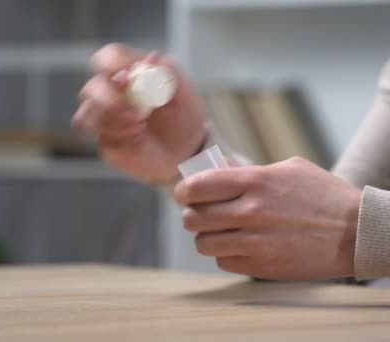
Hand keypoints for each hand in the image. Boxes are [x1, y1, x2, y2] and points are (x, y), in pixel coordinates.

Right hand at [72, 43, 206, 182]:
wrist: (186, 152)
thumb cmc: (183, 117)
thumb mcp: (184, 92)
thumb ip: (169, 72)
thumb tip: (151, 58)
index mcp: (128, 75)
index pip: (107, 57)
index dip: (111, 63)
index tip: (127, 78)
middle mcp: (111, 95)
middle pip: (91, 88)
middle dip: (108, 99)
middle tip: (134, 113)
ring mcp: (105, 119)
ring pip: (88, 115)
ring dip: (113, 122)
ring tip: (139, 129)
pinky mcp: (106, 142)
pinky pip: (101, 139)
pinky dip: (119, 139)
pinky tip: (139, 143)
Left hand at [173, 157, 361, 280]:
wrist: (357, 232)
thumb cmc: (322, 195)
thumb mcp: (287, 169)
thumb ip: (247, 170)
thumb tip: (214, 169)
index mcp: (255, 181)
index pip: (196, 187)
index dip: (184, 191)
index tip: (185, 194)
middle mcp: (251, 212)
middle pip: (192, 218)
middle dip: (192, 215)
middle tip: (200, 214)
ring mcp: (255, 242)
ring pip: (203, 244)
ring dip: (207, 237)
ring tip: (220, 231)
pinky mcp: (261, 266)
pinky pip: (223, 262)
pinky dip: (226, 254)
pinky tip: (239, 245)